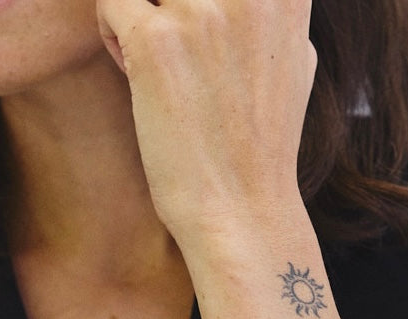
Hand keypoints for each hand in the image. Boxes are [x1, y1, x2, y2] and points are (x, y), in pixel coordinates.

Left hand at [97, 0, 316, 249]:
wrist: (242, 209)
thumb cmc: (264, 146)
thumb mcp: (296, 62)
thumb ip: (276, 11)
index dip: (201, 2)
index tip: (197, 29)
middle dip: (169, 2)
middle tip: (178, 43)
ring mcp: (203, 13)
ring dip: (142, 8)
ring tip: (157, 56)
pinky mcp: (157, 43)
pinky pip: (111, 1)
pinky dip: (114, 33)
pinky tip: (137, 73)